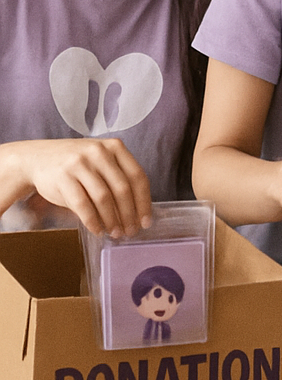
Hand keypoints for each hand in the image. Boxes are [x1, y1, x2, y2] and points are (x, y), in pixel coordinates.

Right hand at [7, 137, 151, 236]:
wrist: (38, 158)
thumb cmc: (77, 165)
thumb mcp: (101, 162)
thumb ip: (118, 178)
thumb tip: (137, 212)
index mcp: (115, 146)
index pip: (137, 176)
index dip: (144, 201)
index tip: (146, 220)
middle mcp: (99, 152)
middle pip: (122, 189)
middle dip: (129, 214)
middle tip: (131, 231)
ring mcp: (79, 163)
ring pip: (103, 198)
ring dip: (112, 220)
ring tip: (115, 233)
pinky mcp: (63, 177)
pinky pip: (82, 204)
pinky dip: (92, 221)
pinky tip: (97, 230)